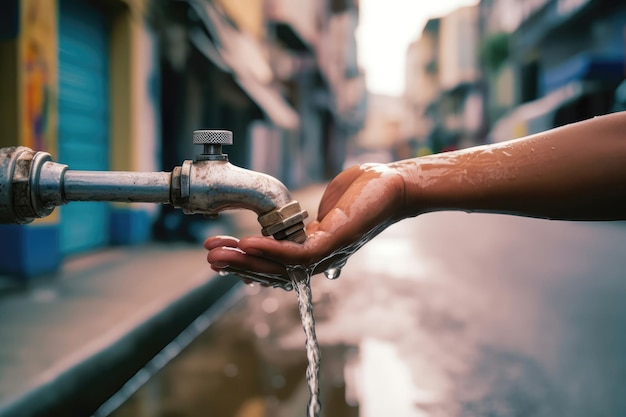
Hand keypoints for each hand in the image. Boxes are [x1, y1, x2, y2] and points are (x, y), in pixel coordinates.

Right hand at [204, 163, 407, 286]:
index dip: (244, 262)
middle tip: (208, 259)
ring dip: (246, 262)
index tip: (219, 251)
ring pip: (279, 267)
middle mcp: (316, 259)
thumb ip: (297, 224)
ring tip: (218, 256)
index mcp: (311, 251)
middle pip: (271, 271)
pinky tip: (246, 243)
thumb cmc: (360, 195)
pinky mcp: (333, 244)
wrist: (392, 186)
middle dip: (237, 265)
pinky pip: (296, 254)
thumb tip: (275, 226)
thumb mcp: (321, 212)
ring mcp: (325, 254)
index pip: (273, 266)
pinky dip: (270, 251)